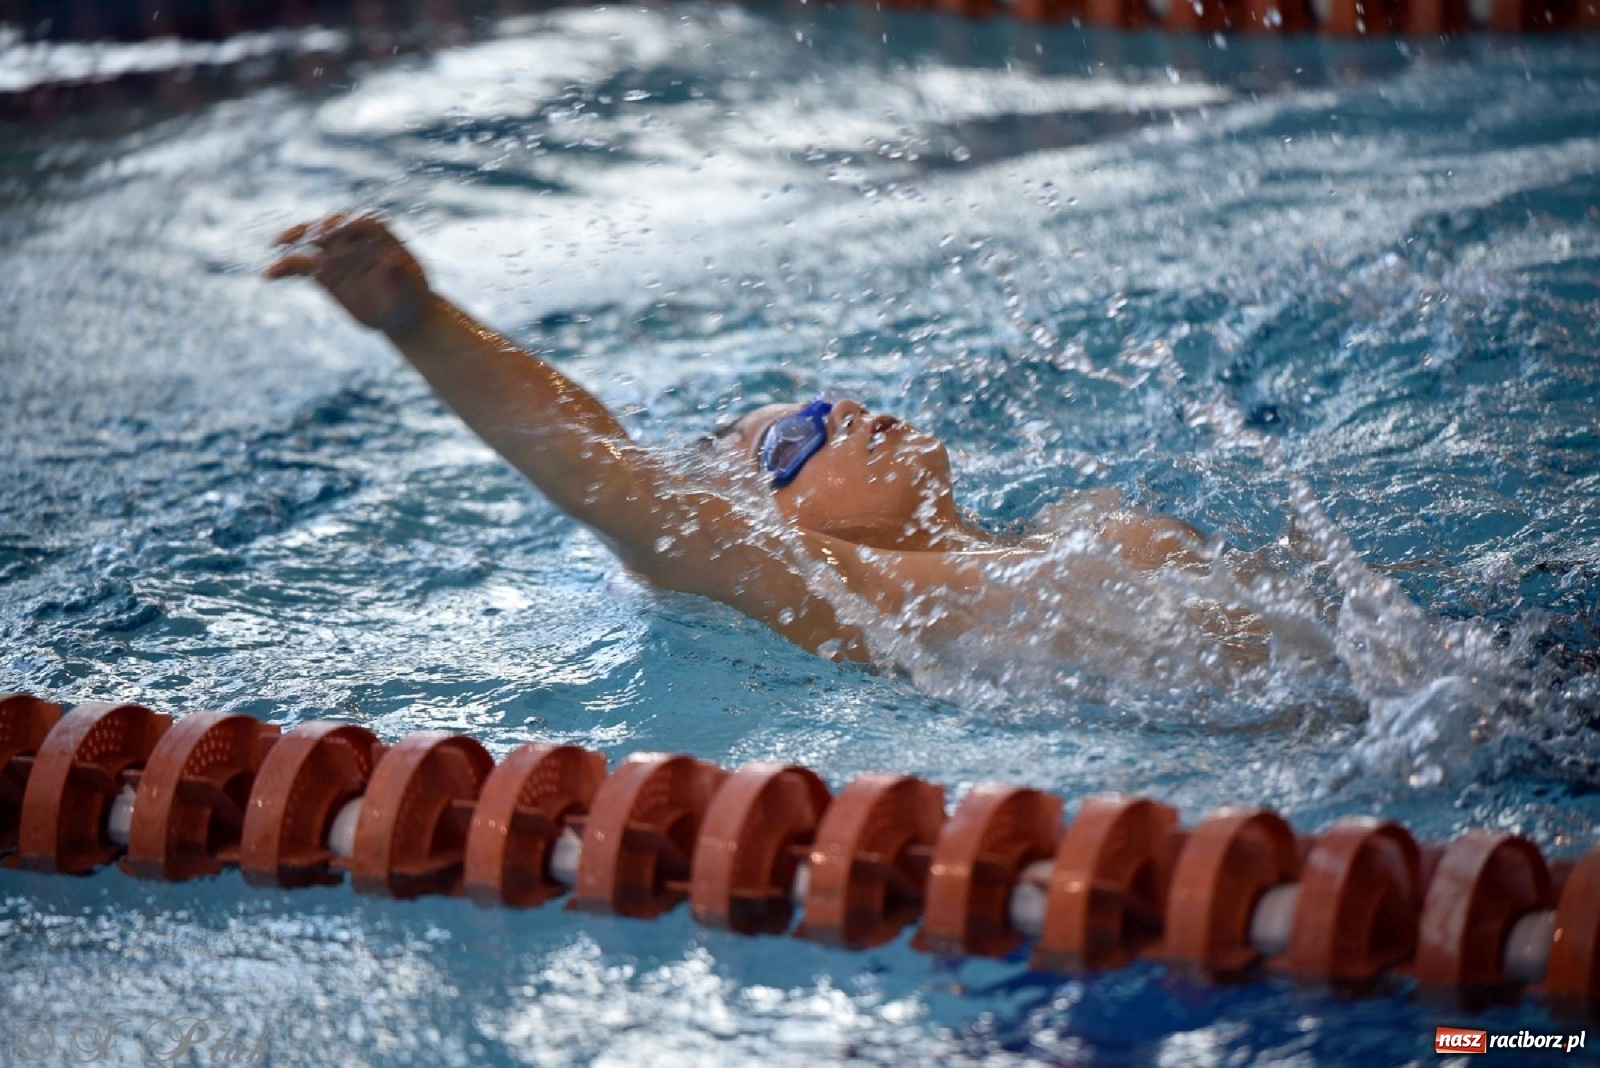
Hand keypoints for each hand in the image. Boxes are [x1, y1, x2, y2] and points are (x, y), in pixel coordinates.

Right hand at [266, 214, 432, 334]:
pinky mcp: (322, 271)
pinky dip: (283, 268)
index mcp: (381, 235)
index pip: (364, 221)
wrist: (400, 313)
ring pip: (311, 239)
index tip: (342, 231)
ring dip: (294, 238)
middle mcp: (354, 239)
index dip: (352, 224)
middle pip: (334, 223)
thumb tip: (391, 260)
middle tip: (315, 239)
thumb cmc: (410, 296)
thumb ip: (401, 272)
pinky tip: (268, 275)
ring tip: (277, 244)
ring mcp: (335, 253)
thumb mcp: (411, 287)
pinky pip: (299, 266)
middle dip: (323, 227)